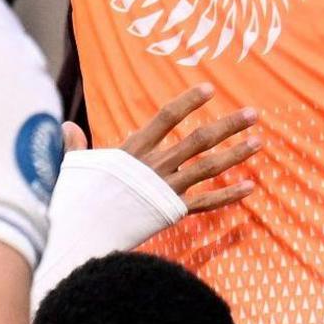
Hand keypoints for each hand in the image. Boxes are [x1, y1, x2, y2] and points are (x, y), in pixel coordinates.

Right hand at [62, 84, 259, 213]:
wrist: (82, 233)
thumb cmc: (76, 199)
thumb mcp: (75, 167)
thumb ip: (76, 146)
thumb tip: (64, 125)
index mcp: (134, 150)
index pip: (165, 118)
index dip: (188, 102)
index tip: (209, 89)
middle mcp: (155, 165)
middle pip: (199, 140)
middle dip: (228, 125)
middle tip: (253, 113)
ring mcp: (166, 188)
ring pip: (209, 167)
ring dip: (236, 154)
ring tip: (259, 141)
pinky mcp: (171, 211)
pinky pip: (206, 203)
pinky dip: (228, 195)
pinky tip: (249, 187)